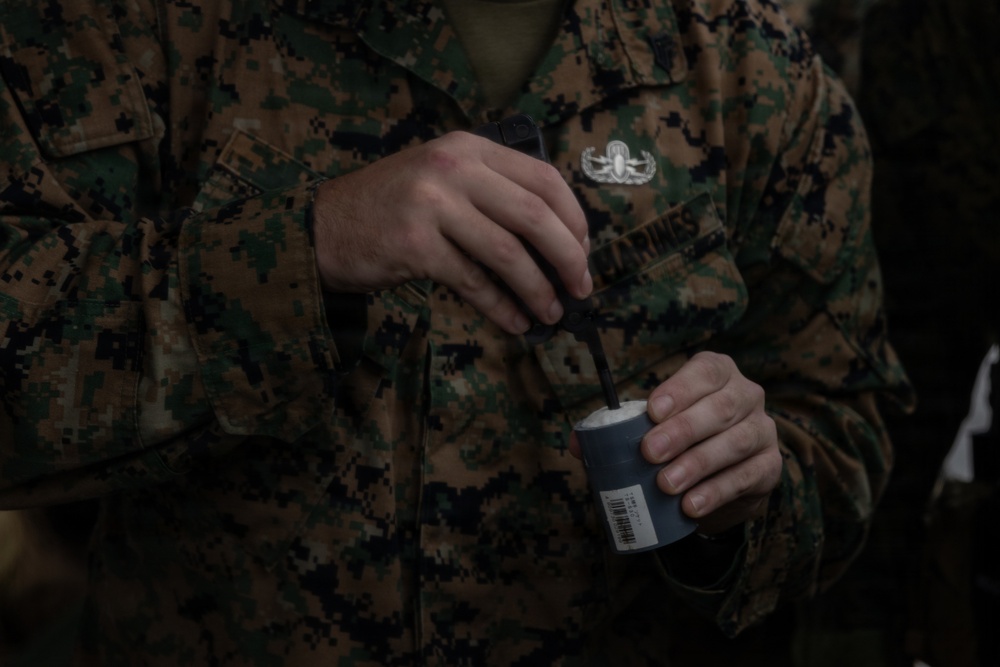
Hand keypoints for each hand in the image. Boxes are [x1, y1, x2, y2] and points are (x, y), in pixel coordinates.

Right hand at [311, 131, 591, 333]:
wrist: (325, 226)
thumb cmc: (392, 207)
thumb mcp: (442, 177)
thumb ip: (491, 191)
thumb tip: (557, 239)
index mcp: (468, 147)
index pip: (544, 177)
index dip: (574, 218)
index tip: (585, 250)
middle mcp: (452, 167)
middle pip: (534, 215)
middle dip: (568, 257)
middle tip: (581, 287)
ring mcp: (432, 205)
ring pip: (508, 253)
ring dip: (538, 289)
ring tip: (551, 313)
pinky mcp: (415, 245)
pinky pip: (473, 282)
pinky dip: (500, 306)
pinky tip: (514, 321)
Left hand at [640, 351, 781, 533]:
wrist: (720, 478)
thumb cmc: (682, 439)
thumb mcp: (657, 425)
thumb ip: (626, 428)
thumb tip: (582, 443)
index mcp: (718, 373)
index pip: (704, 372)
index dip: (679, 390)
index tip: (652, 411)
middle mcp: (746, 395)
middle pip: (720, 407)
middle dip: (683, 430)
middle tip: (650, 452)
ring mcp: (763, 430)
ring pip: (735, 442)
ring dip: (697, 464)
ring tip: (666, 484)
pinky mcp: (769, 466)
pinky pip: (746, 477)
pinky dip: (716, 492)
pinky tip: (691, 505)